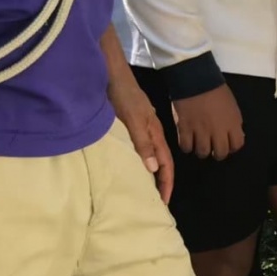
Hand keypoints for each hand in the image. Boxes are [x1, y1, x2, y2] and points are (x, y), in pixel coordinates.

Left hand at [109, 77, 174, 203]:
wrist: (111, 73)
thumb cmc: (123, 96)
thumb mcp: (133, 119)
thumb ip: (142, 143)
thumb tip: (153, 170)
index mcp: (155, 133)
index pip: (166, 164)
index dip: (166, 183)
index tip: (163, 202)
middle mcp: (150, 133)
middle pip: (160, 162)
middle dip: (161, 182)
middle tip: (155, 201)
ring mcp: (140, 128)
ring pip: (149, 156)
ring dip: (150, 173)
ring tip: (144, 189)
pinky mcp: (128, 125)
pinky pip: (137, 149)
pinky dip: (137, 162)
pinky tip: (130, 166)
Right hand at [171, 85, 244, 160]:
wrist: (195, 79)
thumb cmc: (215, 90)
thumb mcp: (232, 106)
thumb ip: (234, 122)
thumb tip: (236, 135)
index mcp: (232, 124)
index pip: (237, 145)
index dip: (232, 147)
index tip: (226, 144)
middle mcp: (218, 131)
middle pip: (220, 153)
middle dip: (217, 153)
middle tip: (212, 147)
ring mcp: (201, 131)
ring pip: (203, 153)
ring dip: (202, 151)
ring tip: (198, 145)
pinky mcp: (185, 129)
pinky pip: (186, 147)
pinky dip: (186, 147)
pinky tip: (187, 141)